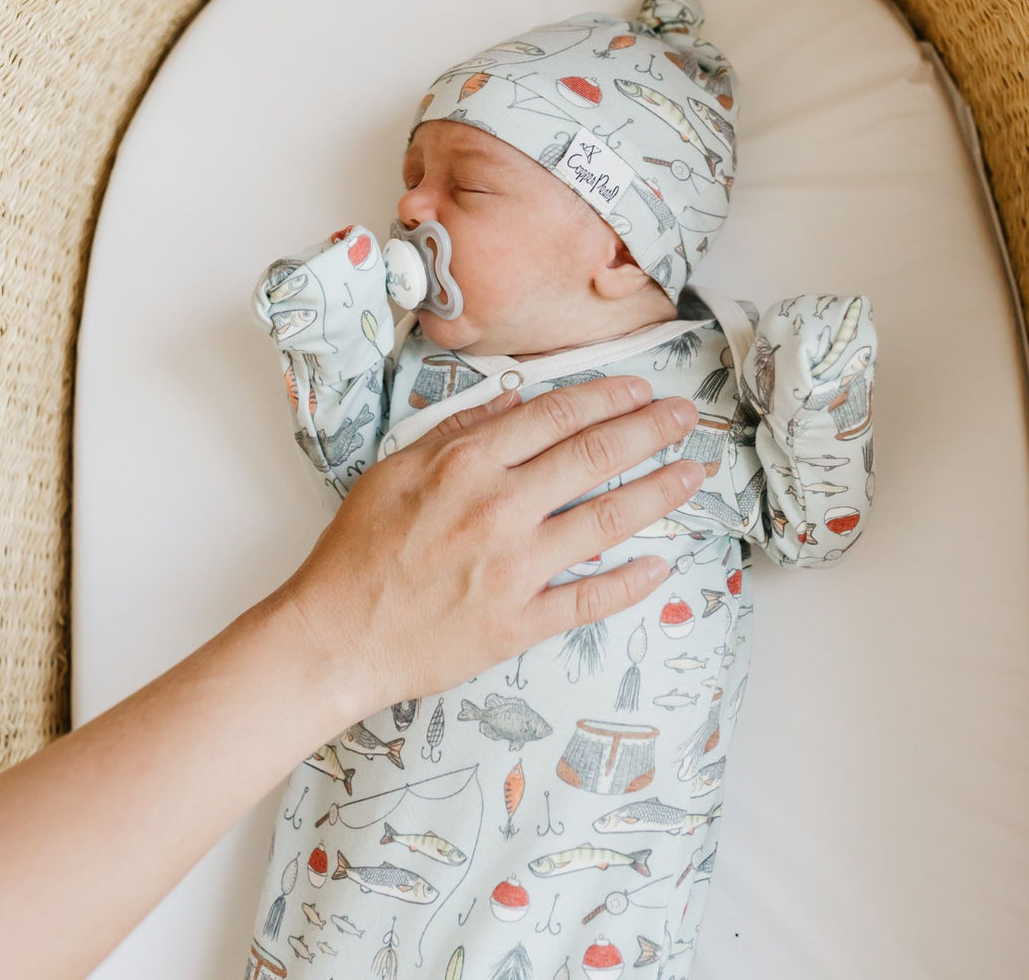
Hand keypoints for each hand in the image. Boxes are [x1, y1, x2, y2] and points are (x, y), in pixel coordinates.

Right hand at [285, 375, 703, 710]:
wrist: (335, 637)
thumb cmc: (358, 550)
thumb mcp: (393, 469)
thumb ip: (455, 429)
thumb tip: (511, 397)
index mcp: (468, 464)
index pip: (555, 417)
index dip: (606, 398)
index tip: (639, 390)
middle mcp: (500, 508)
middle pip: (594, 457)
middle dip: (649, 431)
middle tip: (686, 418)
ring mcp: (515, 568)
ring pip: (606, 521)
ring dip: (658, 494)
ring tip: (693, 475)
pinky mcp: (519, 623)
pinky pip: (588, 599)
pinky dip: (630, 582)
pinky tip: (661, 566)